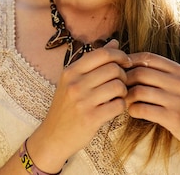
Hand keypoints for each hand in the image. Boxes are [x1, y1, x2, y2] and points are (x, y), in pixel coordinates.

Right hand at [30, 40, 131, 167]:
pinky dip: (121, 106)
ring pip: (118, 86)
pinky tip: (114, 108)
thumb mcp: (73, 81)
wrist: (53, 136)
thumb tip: (114, 43)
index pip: (102, 54)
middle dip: (123, 75)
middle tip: (121, 83)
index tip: (125, 63)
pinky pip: (118, 105)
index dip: (120, 55)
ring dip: (123, 92)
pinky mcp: (91, 118)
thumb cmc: (66, 106)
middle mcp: (75, 84)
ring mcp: (82, 101)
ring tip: (118, 96)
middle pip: (113, 69)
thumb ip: (93, 61)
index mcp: (70, 71)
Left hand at [124, 52, 179, 153]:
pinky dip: (133, 110)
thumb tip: (132, 64)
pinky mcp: (174, 118)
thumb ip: (164, 74)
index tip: (121, 68)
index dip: (130, 60)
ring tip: (124, 100)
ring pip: (139, 91)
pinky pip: (143, 109)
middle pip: (140, 73)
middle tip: (118, 87)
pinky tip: (133, 111)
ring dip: (126, 96)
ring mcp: (177, 100)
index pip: (148, 57)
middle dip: (124, 79)